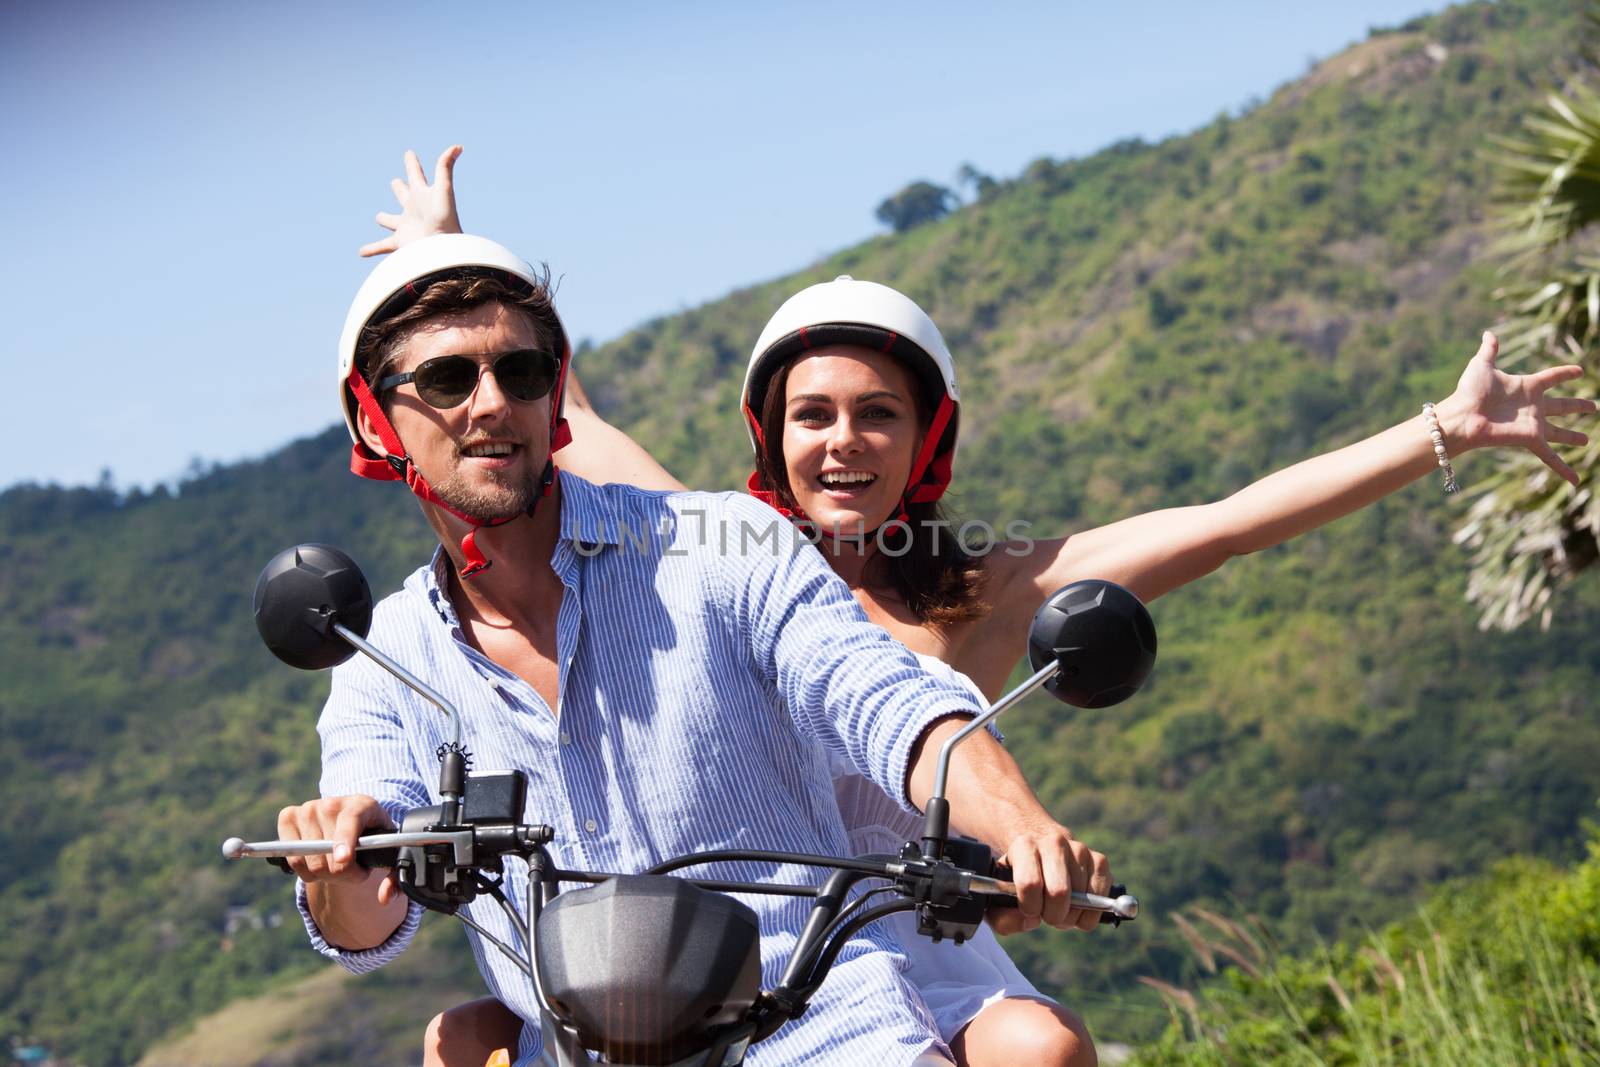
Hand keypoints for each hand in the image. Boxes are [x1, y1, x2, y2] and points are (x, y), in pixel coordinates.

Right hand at [276, 794, 400, 903]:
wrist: (351, 821)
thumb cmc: (372, 838)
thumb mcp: (389, 852)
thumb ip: (395, 877)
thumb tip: (385, 897)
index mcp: (362, 805)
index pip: (350, 821)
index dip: (345, 841)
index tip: (344, 859)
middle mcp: (332, 803)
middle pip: (326, 850)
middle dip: (340, 873)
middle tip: (352, 873)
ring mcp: (308, 808)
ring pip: (308, 858)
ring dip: (323, 874)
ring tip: (336, 867)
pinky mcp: (288, 817)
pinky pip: (291, 858)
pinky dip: (304, 870)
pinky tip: (317, 863)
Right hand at [358, 146, 464, 257]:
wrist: (443, 250)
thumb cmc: (445, 220)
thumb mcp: (444, 190)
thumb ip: (445, 167)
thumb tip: (458, 146)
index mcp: (422, 195)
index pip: (416, 174)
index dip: (412, 163)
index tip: (409, 153)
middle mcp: (414, 210)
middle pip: (404, 196)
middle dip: (400, 189)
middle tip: (395, 182)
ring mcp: (407, 226)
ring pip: (392, 221)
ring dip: (385, 219)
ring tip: (378, 217)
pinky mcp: (401, 242)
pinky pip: (382, 246)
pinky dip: (372, 249)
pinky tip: (361, 252)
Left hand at [990, 822, 1110, 934]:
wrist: (1039, 853)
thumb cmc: (1016, 881)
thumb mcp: (998, 898)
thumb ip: (1003, 918)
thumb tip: (1031, 922)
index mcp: (1024, 845)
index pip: (1030, 884)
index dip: (1030, 907)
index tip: (1028, 909)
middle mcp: (1054, 842)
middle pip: (1059, 893)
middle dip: (1053, 915)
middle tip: (1046, 914)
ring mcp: (1080, 849)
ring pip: (1083, 900)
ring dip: (1070, 916)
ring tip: (1058, 907)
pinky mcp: (1100, 860)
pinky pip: (1101, 900)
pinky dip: (1089, 914)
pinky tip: (1076, 905)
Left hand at [1442, 331, 1594, 485]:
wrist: (1462, 416)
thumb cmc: (1470, 392)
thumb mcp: (1481, 365)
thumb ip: (1489, 350)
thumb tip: (1489, 332)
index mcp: (1526, 386)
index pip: (1552, 377)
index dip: (1565, 373)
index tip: (1579, 371)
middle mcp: (1532, 406)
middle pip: (1561, 405)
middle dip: (1577, 406)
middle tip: (1593, 406)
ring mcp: (1533, 425)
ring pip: (1560, 432)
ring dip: (1573, 437)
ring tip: (1586, 441)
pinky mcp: (1531, 440)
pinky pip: (1551, 459)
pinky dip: (1563, 470)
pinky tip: (1575, 483)